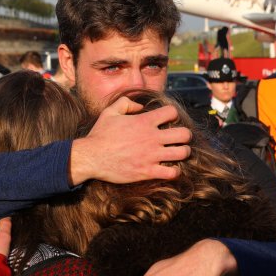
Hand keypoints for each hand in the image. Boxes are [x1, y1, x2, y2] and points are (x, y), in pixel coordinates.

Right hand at [69, 96, 191, 185]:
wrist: (91, 157)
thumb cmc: (100, 134)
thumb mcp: (110, 112)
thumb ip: (126, 103)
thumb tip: (140, 107)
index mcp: (144, 121)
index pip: (172, 112)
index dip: (172, 114)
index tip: (168, 120)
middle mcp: (152, 137)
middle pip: (184, 134)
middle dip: (184, 135)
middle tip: (178, 138)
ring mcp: (151, 155)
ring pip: (183, 153)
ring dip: (183, 152)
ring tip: (176, 153)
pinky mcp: (148, 171)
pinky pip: (172, 173)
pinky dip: (174, 171)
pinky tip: (169, 168)